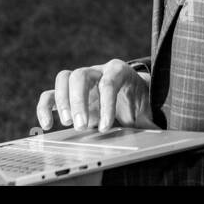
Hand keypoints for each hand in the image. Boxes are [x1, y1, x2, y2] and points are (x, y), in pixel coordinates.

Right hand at [36, 59, 155, 131]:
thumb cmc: (138, 101)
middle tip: (82, 126)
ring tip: (67, 123)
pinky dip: (45, 107)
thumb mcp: (146, 109)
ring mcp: (81, 80)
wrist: (129, 94)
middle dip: (79, 100)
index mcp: (119, 71)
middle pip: (81, 75)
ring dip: (63, 101)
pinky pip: (50, 94)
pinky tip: (47, 124)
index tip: (106, 127)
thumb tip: (158, 131)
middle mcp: (97, 71)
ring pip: (64, 78)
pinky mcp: (68, 93)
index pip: (109, 81)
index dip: (107, 103)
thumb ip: (149, 120)